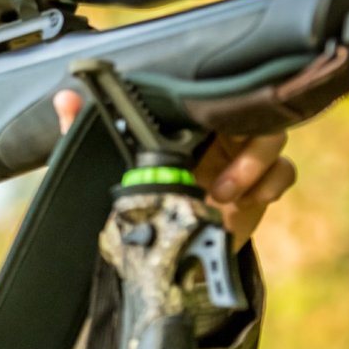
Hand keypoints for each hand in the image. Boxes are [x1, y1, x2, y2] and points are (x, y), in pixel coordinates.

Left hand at [54, 91, 295, 249]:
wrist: (164, 253)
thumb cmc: (133, 201)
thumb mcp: (103, 168)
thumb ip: (80, 132)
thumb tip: (64, 97)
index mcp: (181, 123)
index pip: (209, 94)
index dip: (214, 100)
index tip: (202, 122)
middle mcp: (213, 134)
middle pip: (250, 110)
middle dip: (242, 141)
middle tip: (216, 180)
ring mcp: (240, 157)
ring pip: (272, 137)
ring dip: (254, 165)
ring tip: (222, 196)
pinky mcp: (259, 184)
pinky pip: (284, 170)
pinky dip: (271, 183)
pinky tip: (244, 204)